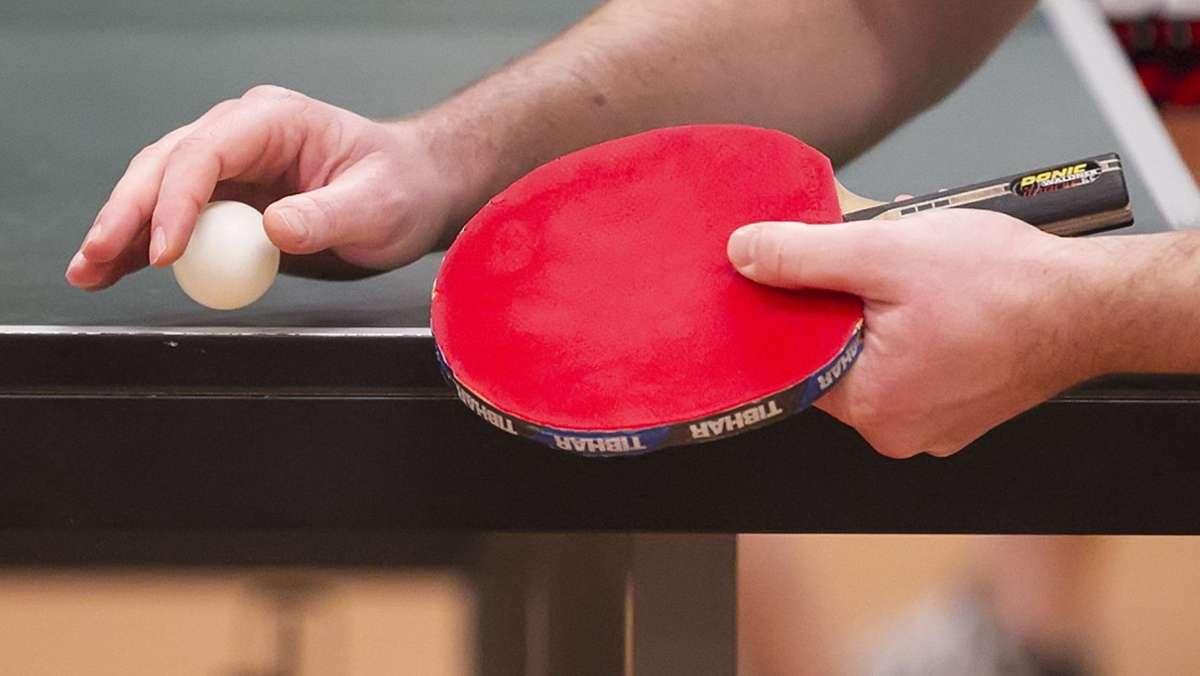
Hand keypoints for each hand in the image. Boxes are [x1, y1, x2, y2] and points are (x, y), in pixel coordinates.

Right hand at [66, 85, 478, 288]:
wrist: (413, 190)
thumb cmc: (401, 186)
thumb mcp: (377, 205)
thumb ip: (328, 216)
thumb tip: (274, 230)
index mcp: (276, 121)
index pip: (208, 152)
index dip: (178, 200)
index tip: (165, 250)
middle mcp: (243, 134)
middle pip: (167, 166)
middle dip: (129, 213)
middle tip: (98, 257)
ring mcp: (232, 165)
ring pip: (160, 189)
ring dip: (123, 229)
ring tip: (89, 271)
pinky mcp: (230, 199)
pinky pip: (177, 216)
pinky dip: (145, 242)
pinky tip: (114, 269)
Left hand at [727, 210, 1101, 457]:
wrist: (1093, 305)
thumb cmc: (1003, 285)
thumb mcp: (885, 253)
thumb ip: (805, 257)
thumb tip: (745, 254)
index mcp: (870, 407)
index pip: (794, 362)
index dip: (790, 310)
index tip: (793, 273)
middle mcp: (896, 429)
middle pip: (834, 357)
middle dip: (840, 301)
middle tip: (863, 258)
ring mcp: (932, 423)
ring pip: (874, 356)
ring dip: (878, 306)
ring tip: (905, 268)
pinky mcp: (960, 407)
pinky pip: (912, 363)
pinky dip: (911, 325)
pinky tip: (930, 290)